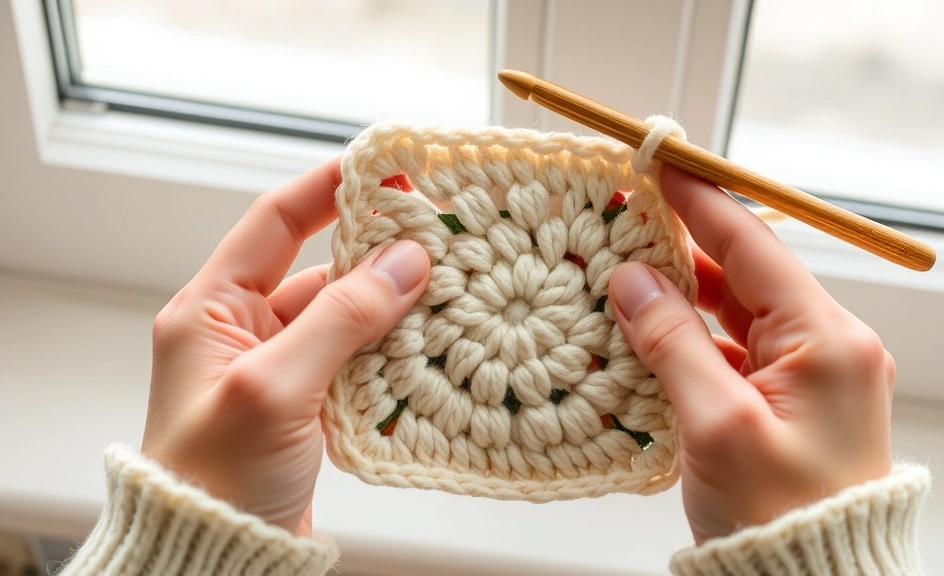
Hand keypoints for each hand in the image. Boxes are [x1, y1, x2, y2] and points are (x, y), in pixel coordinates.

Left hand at [141, 158, 429, 534]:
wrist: (212, 560)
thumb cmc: (214, 480)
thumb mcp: (276, 387)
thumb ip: (340, 318)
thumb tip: (405, 262)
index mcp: (211, 309)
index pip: (275, 221)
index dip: (328, 187)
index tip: (382, 165)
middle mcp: (243, 330)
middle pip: (320, 268)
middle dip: (378, 253)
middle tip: (438, 235)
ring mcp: (278, 368)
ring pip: (346, 316)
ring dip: (391, 307)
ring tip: (448, 291)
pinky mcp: (307, 403)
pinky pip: (355, 358)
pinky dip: (391, 350)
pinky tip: (429, 344)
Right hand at [608, 165, 892, 543]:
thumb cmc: (780, 520)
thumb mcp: (718, 425)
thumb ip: (673, 343)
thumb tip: (631, 282)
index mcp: (827, 340)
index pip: (753, 245)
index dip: (701, 200)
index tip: (661, 161)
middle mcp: (827, 346)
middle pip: (745, 272)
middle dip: (684, 244)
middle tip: (627, 214)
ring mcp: (810, 374)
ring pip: (737, 311)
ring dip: (683, 293)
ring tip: (624, 269)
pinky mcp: (788, 401)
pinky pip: (736, 349)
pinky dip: (693, 336)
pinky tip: (649, 332)